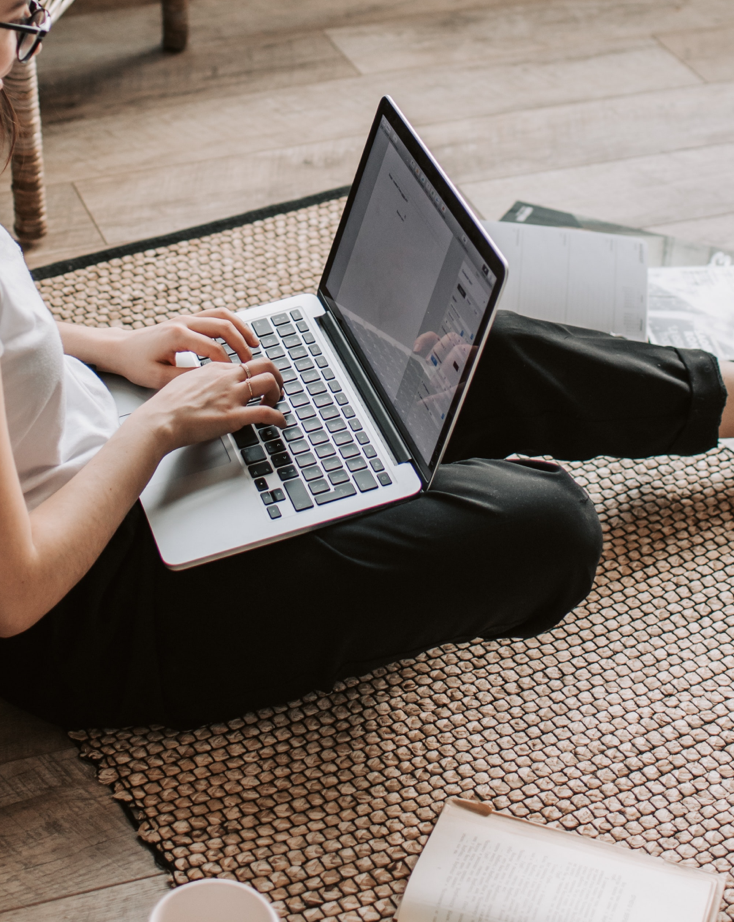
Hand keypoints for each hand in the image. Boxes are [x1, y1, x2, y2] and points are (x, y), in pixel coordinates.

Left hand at [108, 309, 259, 388]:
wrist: (120, 348)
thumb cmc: (136, 364)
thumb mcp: (158, 378)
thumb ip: (186, 378)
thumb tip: (212, 380)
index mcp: (177, 336)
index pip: (213, 348)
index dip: (228, 364)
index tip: (236, 376)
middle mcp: (183, 322)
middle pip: (223, 326)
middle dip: (241, 344)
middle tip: (251, 361)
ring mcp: (186, 318)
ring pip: (222, 316)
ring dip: (241, 329)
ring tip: (255, 344)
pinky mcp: (187, 319)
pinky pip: (216, 315)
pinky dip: (232, 324)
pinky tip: (241, 336)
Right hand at [131, 359, 286, 454]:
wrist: (159, 419)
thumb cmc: (167, 406)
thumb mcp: (185, 382)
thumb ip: (204, 381)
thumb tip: (212, 388)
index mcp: (216, 369)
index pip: (246, 364)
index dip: (258, 374)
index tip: (259, 384)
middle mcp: (227, 378)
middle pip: (265, 365)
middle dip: (277, 376)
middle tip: (277, 389)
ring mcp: (231, 396)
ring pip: (269, 382)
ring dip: (278, 394)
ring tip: (276, 404)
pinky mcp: (233, 416)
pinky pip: (266, 412)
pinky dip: (279, 418)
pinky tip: (280, 423)